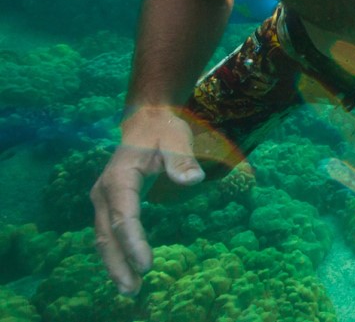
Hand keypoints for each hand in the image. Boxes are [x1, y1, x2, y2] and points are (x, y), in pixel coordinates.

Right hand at [90, 105, 204, 294]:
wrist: (146, 121)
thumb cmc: (163, 131)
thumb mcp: (177, 138)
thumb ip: (183, 159)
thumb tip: (193, 179)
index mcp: (119, 177)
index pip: (124, 216)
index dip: (134, 242)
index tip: (147, 264)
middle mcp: (105, 191)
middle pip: (107, 234)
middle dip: (118, 264)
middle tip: (133, 290)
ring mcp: (104, 199)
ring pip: (104, 238)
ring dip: (115, 264)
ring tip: (130, 289)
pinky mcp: (110, 205)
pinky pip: (109, 233)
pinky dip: (117, 253)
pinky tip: (127, 271)